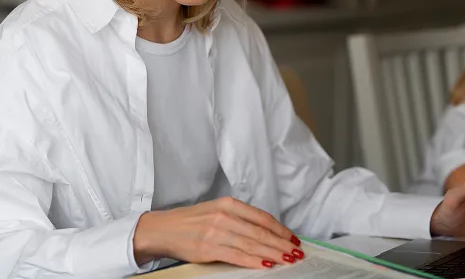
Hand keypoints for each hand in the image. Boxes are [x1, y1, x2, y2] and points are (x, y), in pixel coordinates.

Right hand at [133, 197, 304, 268]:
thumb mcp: (216, 212)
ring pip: (252, 244)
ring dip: (273, 253)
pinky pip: (237, 256)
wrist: (163, 229)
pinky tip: (266, 264)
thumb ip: (239, 219)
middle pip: (260, 231)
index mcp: (228, 204)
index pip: (261, 217)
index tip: (292, 238)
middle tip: (297, 251)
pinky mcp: (208, 248)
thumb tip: (265, 232)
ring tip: (288, 259)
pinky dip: (254, 261)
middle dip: (282, 243)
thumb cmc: (191, 222)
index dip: (280, 229)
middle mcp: (224, 216)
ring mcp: (216, 232)